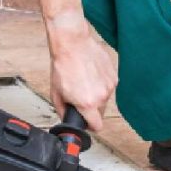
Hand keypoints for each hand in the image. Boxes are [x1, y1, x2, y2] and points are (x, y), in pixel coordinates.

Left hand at [47, 12, 116, 131]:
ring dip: (96, 95)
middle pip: (100, 112)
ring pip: (104, 99)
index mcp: (88, 104)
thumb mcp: (56, 94)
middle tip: (79, 96)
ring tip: (83, 82)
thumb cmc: (63, 66)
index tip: (85, 121)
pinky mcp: (114, 75)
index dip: (90, 126)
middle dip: (90, 108)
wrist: (72, 44)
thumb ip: (63, 111)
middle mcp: (102, 96)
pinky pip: (108, 86)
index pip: (97, 126)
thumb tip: (67, 119)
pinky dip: (100, 84)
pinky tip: (90, 74)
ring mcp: (110, 85)